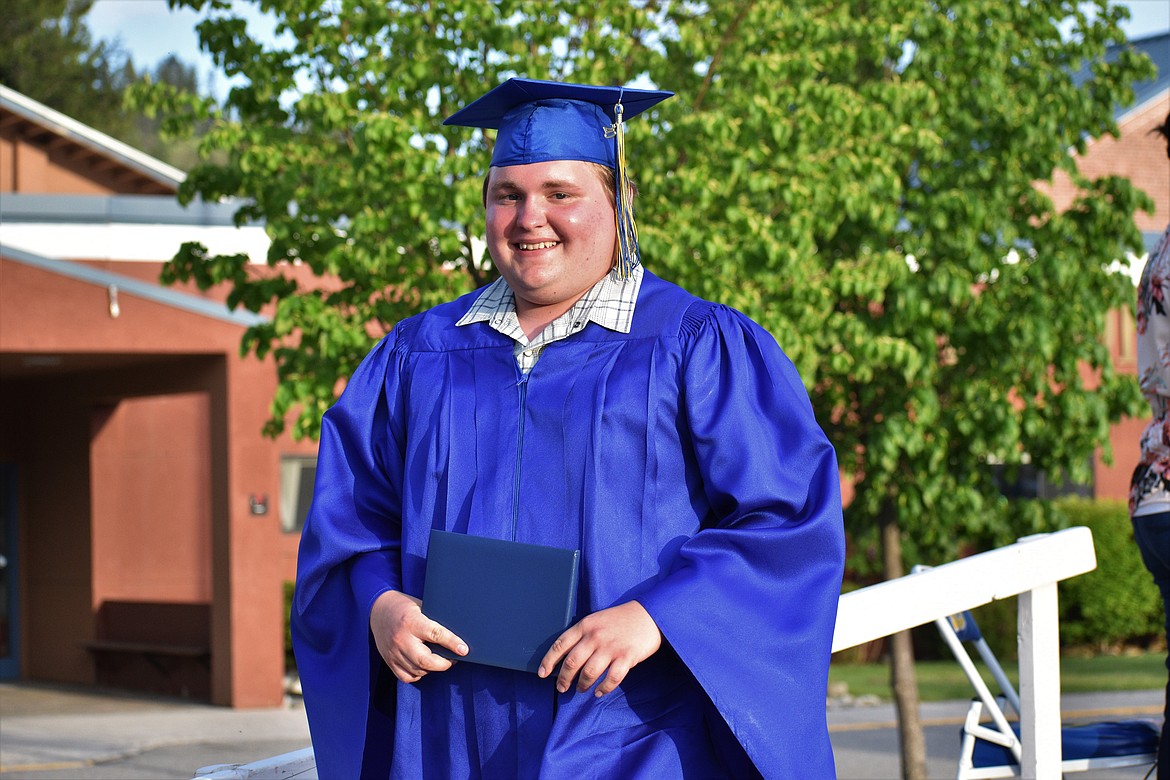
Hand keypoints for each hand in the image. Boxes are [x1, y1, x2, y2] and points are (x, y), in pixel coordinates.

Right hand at [369, 590, 466, 682]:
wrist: (377, 610)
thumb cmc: (404, 606)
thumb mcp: (421, 606)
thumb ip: (434, 621)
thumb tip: (456, 636)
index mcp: (411, 622)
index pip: (436, 635)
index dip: (452, 643)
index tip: (464, 650)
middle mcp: (401, 639)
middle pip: (425, 660)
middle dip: (444, 663)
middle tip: (453, 659)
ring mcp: (393, 652)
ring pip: (418, 670)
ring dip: (432, 668)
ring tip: (440, 660)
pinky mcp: (389, 661)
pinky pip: (406, 676)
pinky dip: (418, 674)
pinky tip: (423, 666)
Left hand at [537, 600, 661, 695]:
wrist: (650, 614)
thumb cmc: (621, 619)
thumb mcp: (597, 620)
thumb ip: (583, 635)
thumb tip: (567, 658)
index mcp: (586, 625)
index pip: (561, 644)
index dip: (549, 660)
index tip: (542, 674)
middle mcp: (596, 636)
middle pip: (572, 662)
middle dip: (564, 678)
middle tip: (562, 688)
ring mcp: (611, 647)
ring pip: (589, 672)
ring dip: (582, 684)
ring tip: (581, 689)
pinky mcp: (627, 657)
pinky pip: (611, 678)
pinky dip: (603, 688)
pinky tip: (599, 692)